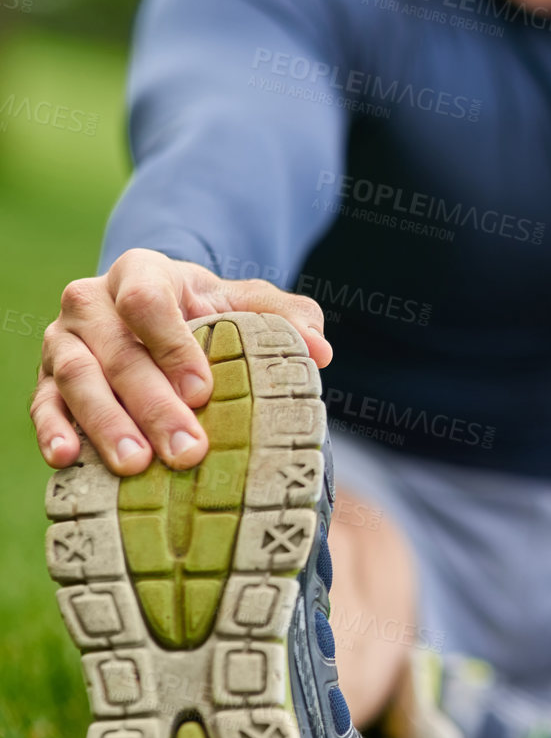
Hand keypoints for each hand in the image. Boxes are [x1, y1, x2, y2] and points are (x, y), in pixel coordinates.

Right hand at [31, 248, 331, 475]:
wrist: (152, 314)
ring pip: (77, 380)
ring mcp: (63, 341)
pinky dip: (53, 430)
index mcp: (140, 272)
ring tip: (136, 465)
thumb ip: (286, 317)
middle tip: (186, 450)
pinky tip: (67, 458)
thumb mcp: (245, 304)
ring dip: (105, 424)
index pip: (147, 301)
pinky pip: (43, 404)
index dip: (172, 345)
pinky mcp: (46, 379)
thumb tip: (320, 350)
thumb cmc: (205, 312)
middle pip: (117, 352)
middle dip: (152, 404)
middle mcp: (91, 301)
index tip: (203, 389)